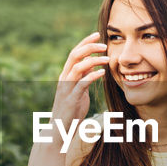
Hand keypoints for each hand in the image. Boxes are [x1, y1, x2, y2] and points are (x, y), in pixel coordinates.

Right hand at [34, 33, 108, 165]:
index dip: (85, 42)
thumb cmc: (71, 111)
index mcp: (66, 75)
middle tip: (104, 44)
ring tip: (107, 58)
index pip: (74, 53)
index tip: (97, 34)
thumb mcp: (79, 91)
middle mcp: (64, 79)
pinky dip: (91, 77)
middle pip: (74, 56)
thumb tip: (93, 66)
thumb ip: (83, 78)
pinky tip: (102, 73)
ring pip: (77, 68)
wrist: (59, 131)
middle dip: (89, 47)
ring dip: (93, 61)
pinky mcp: (71, 100)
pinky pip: (81, 85)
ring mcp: (66, 89)